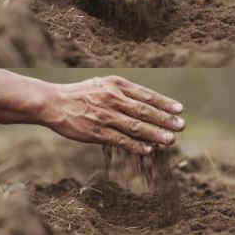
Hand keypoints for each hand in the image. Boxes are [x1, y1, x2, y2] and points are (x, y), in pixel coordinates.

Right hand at [39, 75, 184, 154]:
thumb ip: (124, 91)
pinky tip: (148, 150)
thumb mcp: (104, 84)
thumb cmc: (82, 94)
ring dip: (155, 134)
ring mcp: (105, 116)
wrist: (53, 103)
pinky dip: (135, 145)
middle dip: (165, 119)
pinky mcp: (96, 132)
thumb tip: (149, 102)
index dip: (165, 103)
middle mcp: (113, 99)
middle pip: (144, 110)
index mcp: (117, 85)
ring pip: (135, 126)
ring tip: (170, 140)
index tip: (180, 109)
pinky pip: (120, 140)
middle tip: (181, 126)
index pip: (146, 95)